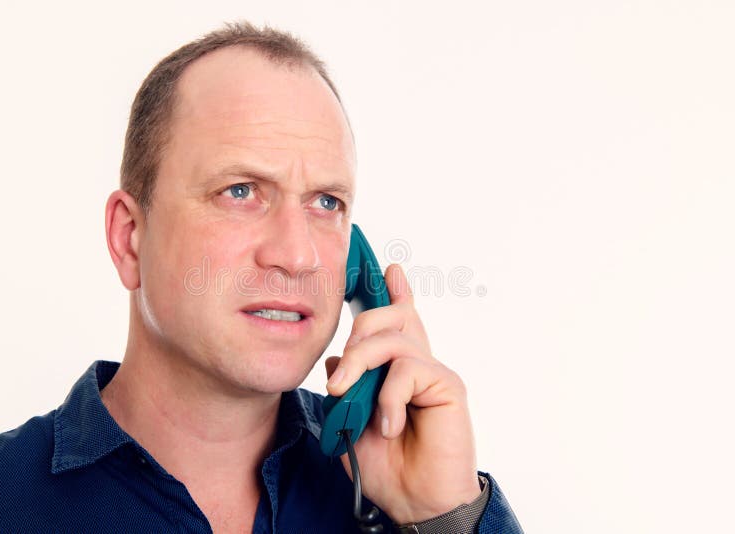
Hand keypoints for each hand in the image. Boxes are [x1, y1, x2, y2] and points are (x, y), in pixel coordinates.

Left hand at [325, 263, 481, 523]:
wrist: (417, 503)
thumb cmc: (388, 467)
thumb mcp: (351, 424)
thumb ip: (345, 390)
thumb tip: (335, 361)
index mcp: (398, 371)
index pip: (399, 321)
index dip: (395, 292)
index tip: (388, 268)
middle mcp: (418, 365)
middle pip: (390, 317)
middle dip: (357, 332)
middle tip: (340, 376)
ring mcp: (433, 374)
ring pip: (393, 338)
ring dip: (360, 364)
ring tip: (348, 398)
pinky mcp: (447, 386)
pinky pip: (407, 369)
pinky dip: (387, 397)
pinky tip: (387, 425)